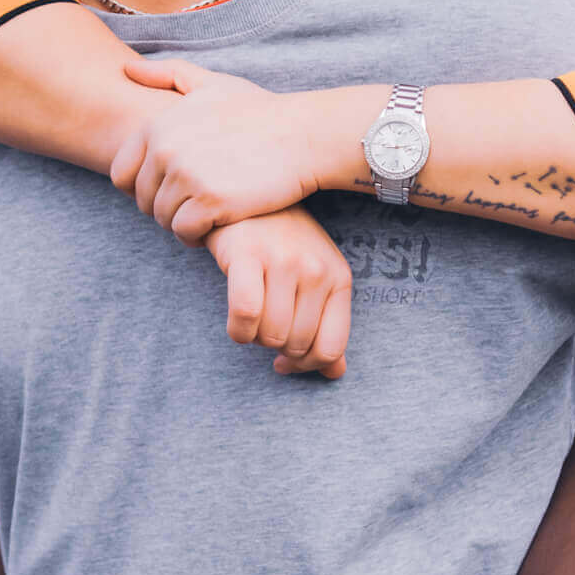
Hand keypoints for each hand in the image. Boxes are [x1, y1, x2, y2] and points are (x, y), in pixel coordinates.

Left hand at [111, 56, 325, 245]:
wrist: (302, 134)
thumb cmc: (259, 111)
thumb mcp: (212, 83)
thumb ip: (167, 75)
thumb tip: (127, 71)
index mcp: (157, 126)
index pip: (122, 174)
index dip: (142, 188)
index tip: (170, 189)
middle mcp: (165, 150)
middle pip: (143, 200)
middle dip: (165, 206)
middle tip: (195, 203)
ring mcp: (186, 176)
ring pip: (163, 218)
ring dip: (182, 223)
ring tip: (207, 214)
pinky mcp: (210, 201)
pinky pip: (185, 232)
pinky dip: (196, 236)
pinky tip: (216, 226)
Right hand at [205, 207, 353, 376]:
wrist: (246, 200)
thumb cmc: (281, 246)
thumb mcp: (314, 281)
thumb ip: (327, 326)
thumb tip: (334, 374)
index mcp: (339, 278)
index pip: (331, 348)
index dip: (305, 366)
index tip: (284, 361)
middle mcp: (316, 269)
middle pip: (296, 345)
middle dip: (275, 347)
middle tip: (263, 327)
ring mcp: (283, 261)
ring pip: (270, 335)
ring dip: (255, 338)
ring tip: (251, 317)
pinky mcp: (247, 256)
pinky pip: (245, 316)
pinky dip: (237, 331)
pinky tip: (236, 322)